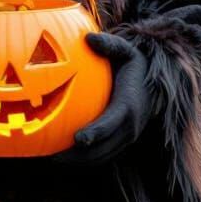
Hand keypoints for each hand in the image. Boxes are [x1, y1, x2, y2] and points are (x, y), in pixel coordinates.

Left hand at [52, 32, 149, 164]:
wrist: (152, 86)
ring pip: (99, 159)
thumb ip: (109, 44)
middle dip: (78, 157)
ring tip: (48, 161)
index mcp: (129, 107)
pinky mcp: (119, 145)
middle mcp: (129, 128)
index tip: (78, 138)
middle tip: (50, 157)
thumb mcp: (125, 51)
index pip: (112, 124)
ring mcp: (125, 139)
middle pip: (102, 150)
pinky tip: (56, 158)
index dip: (96, 133)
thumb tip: (89, 37)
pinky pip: (99, 158)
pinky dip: (79, 162)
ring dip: (75, 164)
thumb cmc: (132, 66)